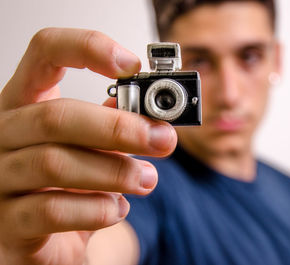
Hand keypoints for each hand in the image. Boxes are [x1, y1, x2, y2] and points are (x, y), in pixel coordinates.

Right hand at [0, 28, 176, 264]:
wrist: (44, 240)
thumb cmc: (69, 186)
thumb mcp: (91, 148)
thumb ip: (114, 127)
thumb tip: (154, 115)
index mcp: (27, 103)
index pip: (46, 53)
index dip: (88, 48)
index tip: (132, 65)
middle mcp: (5, 134)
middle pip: (57, 116)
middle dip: (119, 128)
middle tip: (162, 139)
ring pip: (56, 163)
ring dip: (115, 172)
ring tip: (146, 179)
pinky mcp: (7, 222)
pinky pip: (53, 211)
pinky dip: (96, 209)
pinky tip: (116, 209)